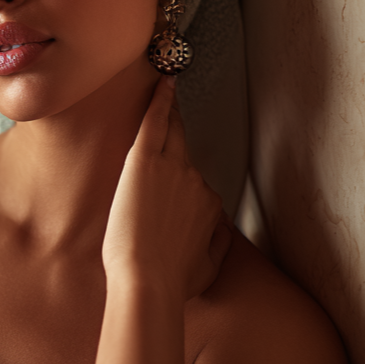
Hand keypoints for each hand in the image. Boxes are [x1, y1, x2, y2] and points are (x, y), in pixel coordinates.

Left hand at [102, 76, 231, 300]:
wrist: (148, 282)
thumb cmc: (171, 282)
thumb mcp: (209, 265)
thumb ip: (216, 242)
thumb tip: (219, 230)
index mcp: (208, 205)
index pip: (195, 180)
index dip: (181, 175)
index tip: (174, 167)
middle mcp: (195, 181)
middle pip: (186, 146)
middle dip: (180, 128)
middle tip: (176, 103)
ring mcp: (172, 168)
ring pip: (172, 131)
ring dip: (170, 111)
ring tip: (166, 88)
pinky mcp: (145, 162)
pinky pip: (156, 122)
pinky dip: (161, 100)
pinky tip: (164, 81)